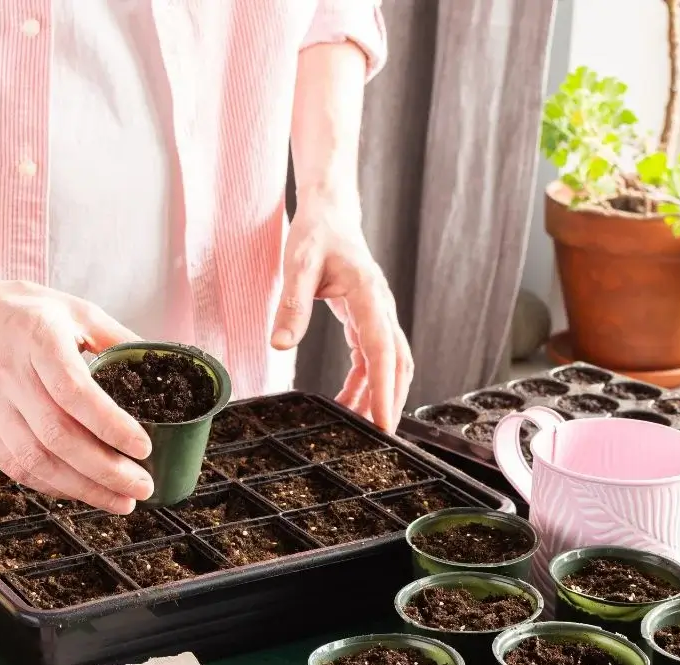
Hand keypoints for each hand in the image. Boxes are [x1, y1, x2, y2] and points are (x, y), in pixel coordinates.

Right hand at [0, 278, 154, 513]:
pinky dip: (51, 486)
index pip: (75, 392)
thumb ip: (116, 337)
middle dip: (105, 470)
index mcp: (38, 339)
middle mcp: (9, 375)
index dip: (110, 425)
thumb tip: (158, 364)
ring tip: (120, 500)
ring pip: (35, 460)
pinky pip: (15, 467)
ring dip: (82, 488)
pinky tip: (81, 491)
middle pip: (57, 435)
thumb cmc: (19, 311)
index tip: (143, 446)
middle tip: (141, 486)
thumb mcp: (73, 309)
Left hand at [271, 193, 413, 431]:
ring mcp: (378, 313)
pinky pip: (373, 356)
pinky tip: (349, 399)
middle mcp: (382, 307)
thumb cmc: (316, 234)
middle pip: (398, 362)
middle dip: (392, 400)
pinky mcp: (368, 318)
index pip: (382, 351)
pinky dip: (366, 381)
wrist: (330, 213)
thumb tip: (281, 345)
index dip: (384, 390)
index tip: (383, 422)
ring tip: (361, 425)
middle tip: (380, 436)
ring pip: (390, 362)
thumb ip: (292, 305)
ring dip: (380, 394)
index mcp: (369, 295)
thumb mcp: (298, 265)